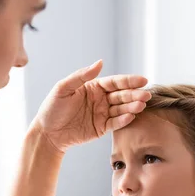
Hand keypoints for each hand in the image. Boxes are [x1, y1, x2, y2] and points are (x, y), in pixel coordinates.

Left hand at [31, 60, 150, 152]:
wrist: (47, 133)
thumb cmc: (52, 108)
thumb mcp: (64, 88)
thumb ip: (82, 76)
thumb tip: (100, 62)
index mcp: (93, 87)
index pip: (115, 82)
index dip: (129, 81)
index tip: (142, 80)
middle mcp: (100, 100)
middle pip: (121, 95)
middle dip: (134, 94)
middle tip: (146, 95)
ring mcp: (102, 114)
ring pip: (121, 109)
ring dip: (132, 107)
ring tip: (141, 105)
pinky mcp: (101, 128)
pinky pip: (115, 123)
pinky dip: (123, 120)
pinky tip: (131, 116)